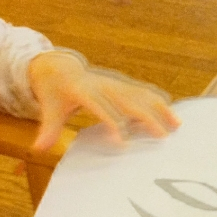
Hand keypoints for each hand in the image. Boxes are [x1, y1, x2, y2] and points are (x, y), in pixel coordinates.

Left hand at [28, 50, 178, 149]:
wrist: (59, 67)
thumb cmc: (54, 91)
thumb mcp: (48, 108)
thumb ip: (48, 129)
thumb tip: (38, 148)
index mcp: (84, 91)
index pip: (101, 108)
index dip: (113, 124)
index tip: (123, 142)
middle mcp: (104, 85)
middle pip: (128, 101)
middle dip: (146, 117)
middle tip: (161, 136)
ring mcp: (116, 83)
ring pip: (142, 95)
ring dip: (160, 109)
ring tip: (177, 125)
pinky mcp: (123, 85)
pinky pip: (144, 92)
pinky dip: (159, 102)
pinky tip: (174, 115)